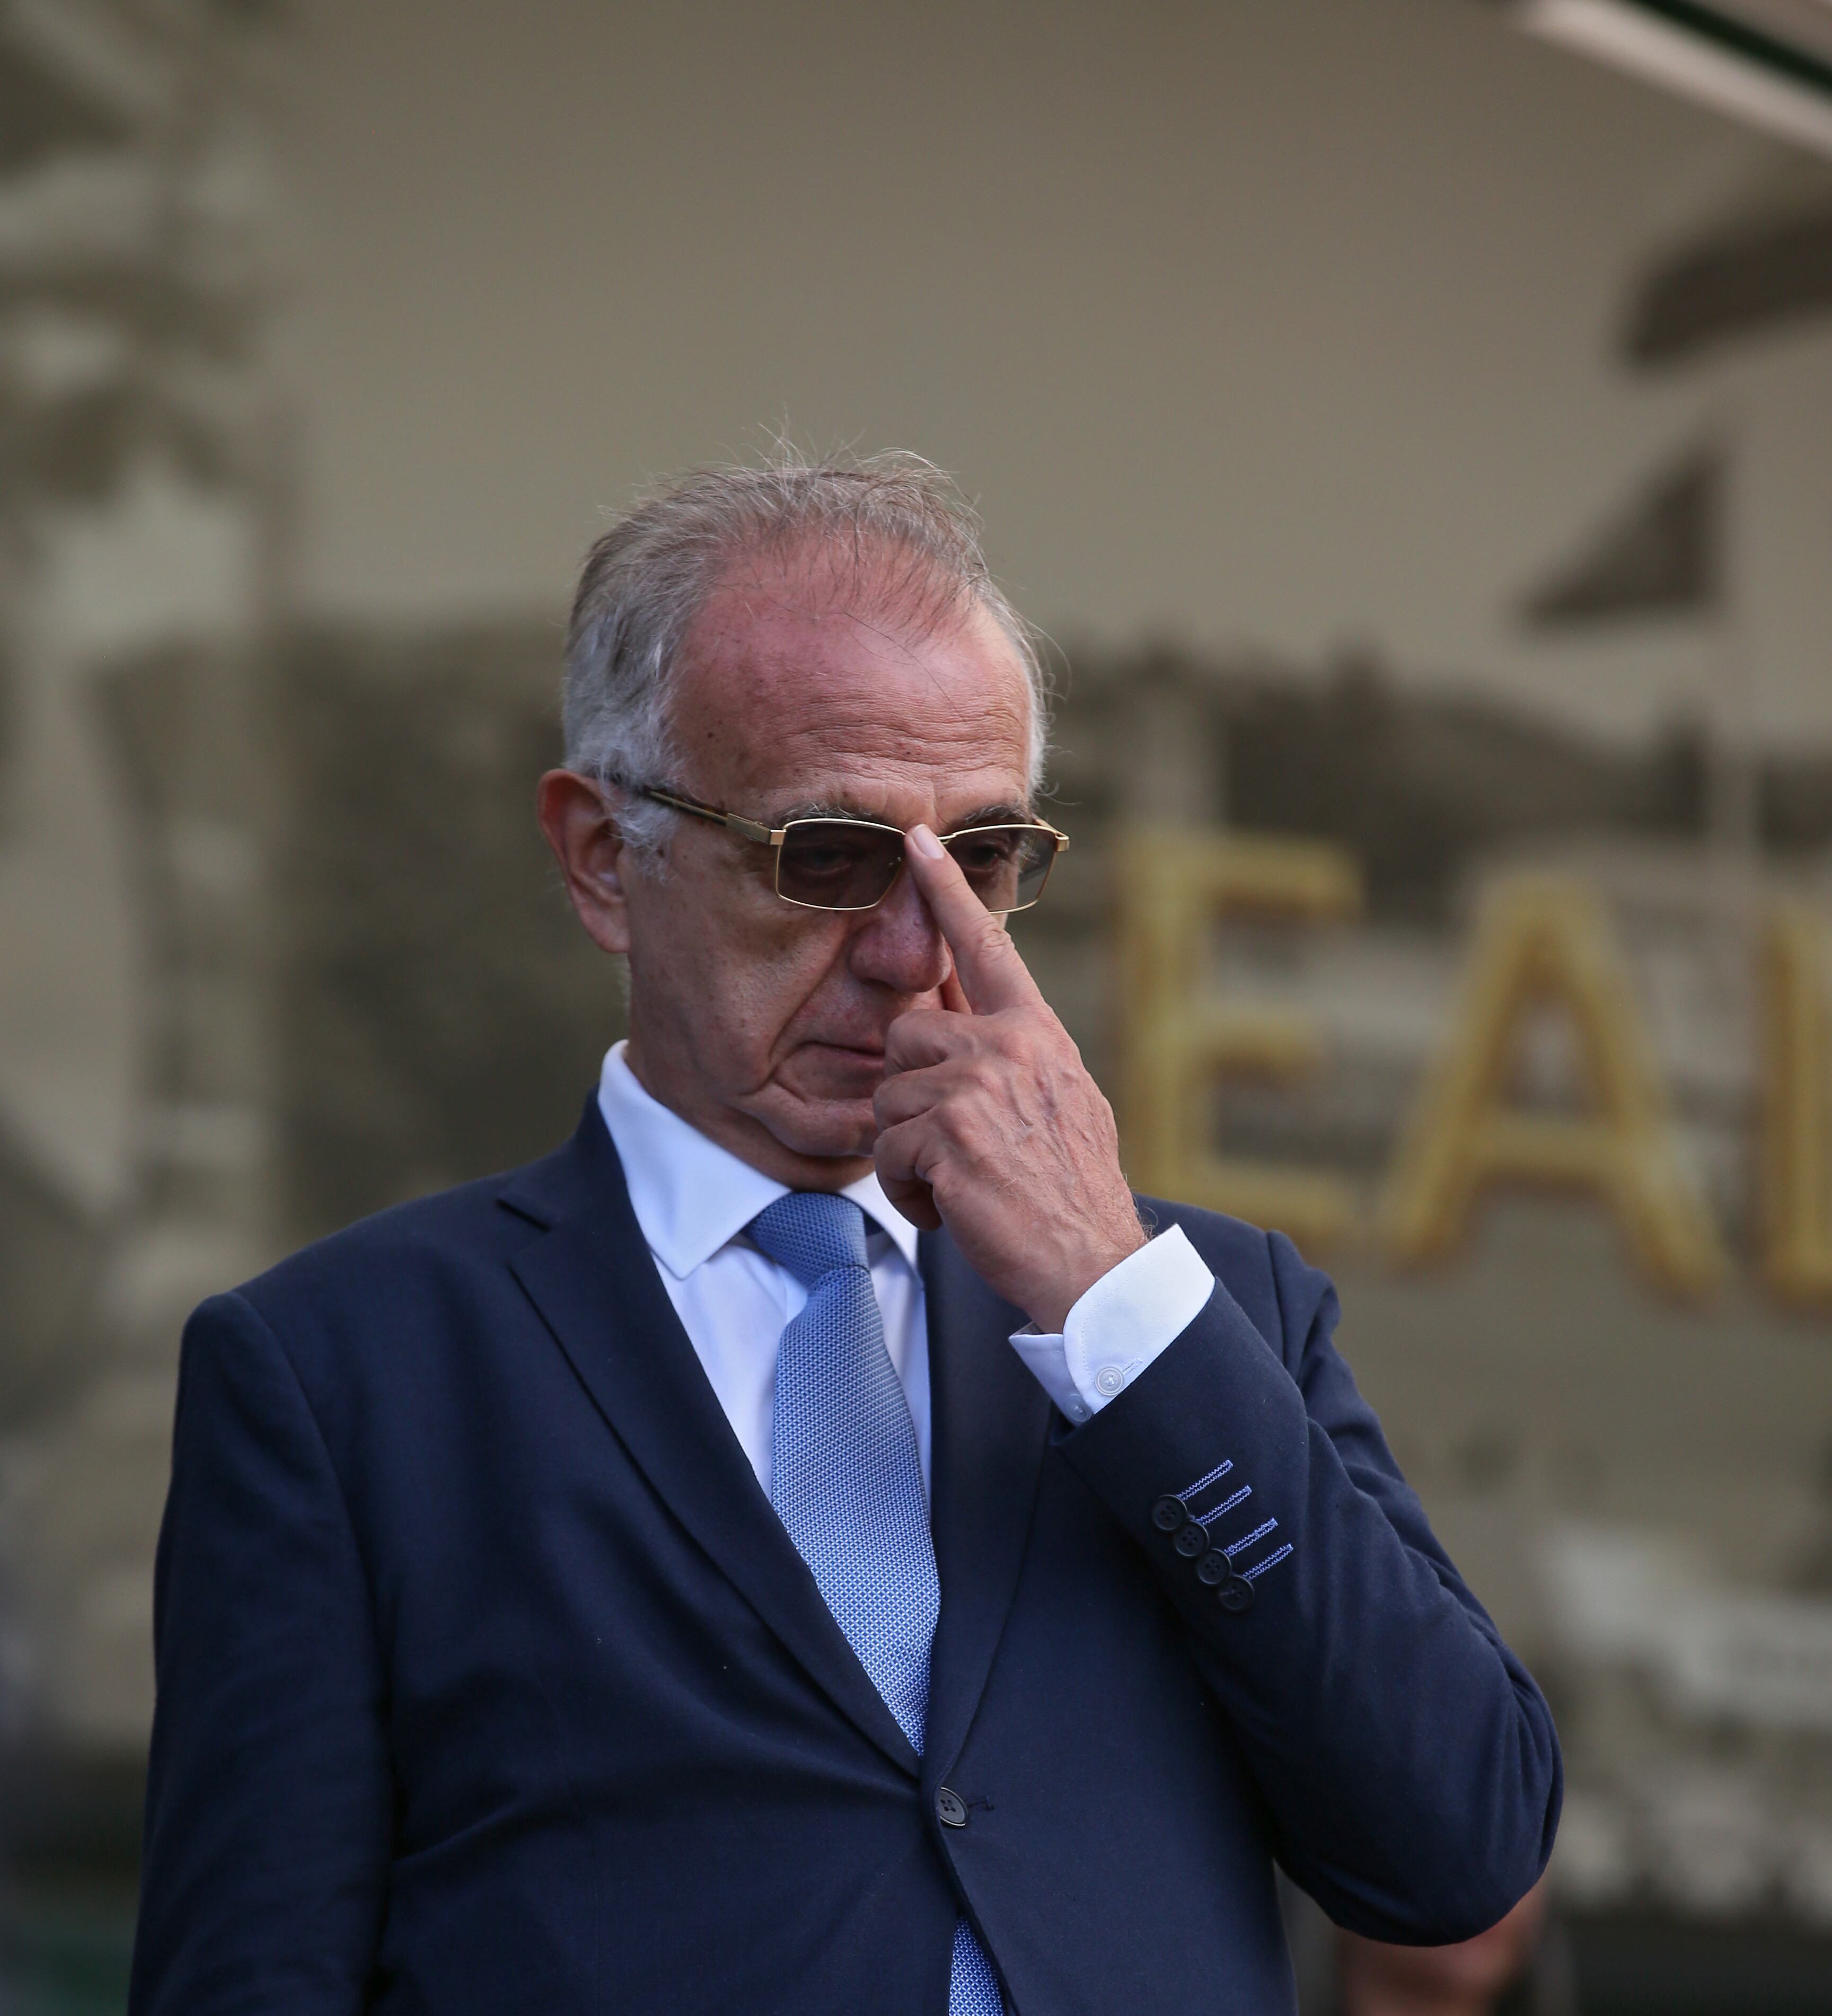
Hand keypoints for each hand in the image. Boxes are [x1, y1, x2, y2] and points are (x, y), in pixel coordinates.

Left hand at [872, 826, 1144, 1332]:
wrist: (1091, 1261)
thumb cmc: (1069, 1190)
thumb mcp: (1060, 1101)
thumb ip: (1013, 1057)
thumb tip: (960, 1027)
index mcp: (1037, 1033)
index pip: (986, 946)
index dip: (948, 890)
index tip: (917, 840)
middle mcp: (1008, 1047)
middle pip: (905, 1032)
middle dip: (911, 1094)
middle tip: (953, 1146)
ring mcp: (978, 1087)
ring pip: (888, 1097)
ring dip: (909, 1153)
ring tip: (960, 1183)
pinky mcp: (949, 1135)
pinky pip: (887, 1152)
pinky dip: (908, 1191)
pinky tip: (951, 1209)